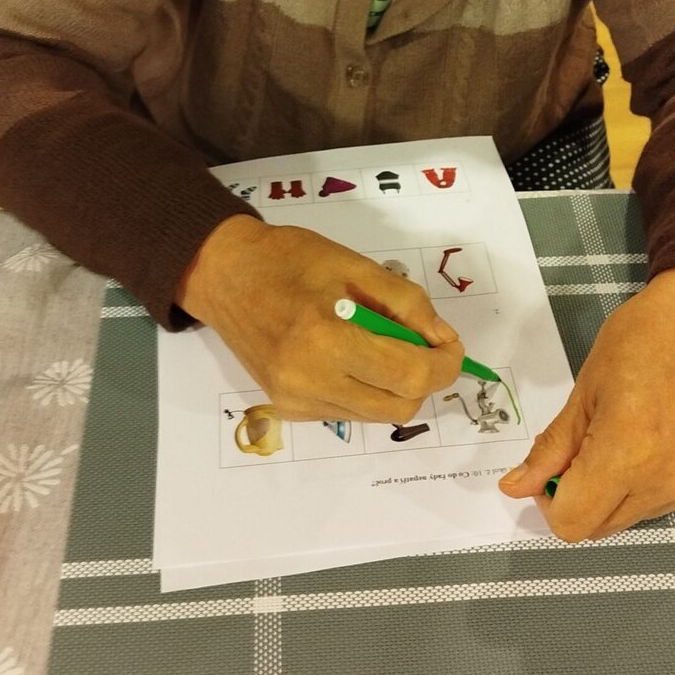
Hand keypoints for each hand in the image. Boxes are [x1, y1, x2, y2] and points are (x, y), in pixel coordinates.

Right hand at [177, 216, 464, 422]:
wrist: (224, 274)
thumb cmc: (289, 259)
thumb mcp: (355, 265)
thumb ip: (405, 303)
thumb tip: (441, 339)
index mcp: (326, 340)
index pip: (409, 375)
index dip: (445, 364)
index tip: (450, 345)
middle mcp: (308, 382)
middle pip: (400, 406)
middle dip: (424, 379)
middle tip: (420, 344)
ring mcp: (296, 402)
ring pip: (377, 415)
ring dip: (395, 386)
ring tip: (379, 345)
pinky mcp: (289, 410)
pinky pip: (350, 412)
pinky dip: (366, 389)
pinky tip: (351, 357)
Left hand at [498, 268, 674, 540]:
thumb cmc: (641, 339)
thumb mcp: (585, 389)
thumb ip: (551, 448)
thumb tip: (515, 488)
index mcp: (627, 455)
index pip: (573, 524)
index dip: (553, 504)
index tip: (556, 472)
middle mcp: (669, 481)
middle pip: (604, 527)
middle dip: (586, 498)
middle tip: (592, 448)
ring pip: (639, 516)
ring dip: (625, 491)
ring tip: (639, 436)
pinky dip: (662, 482)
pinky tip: (672, 438)